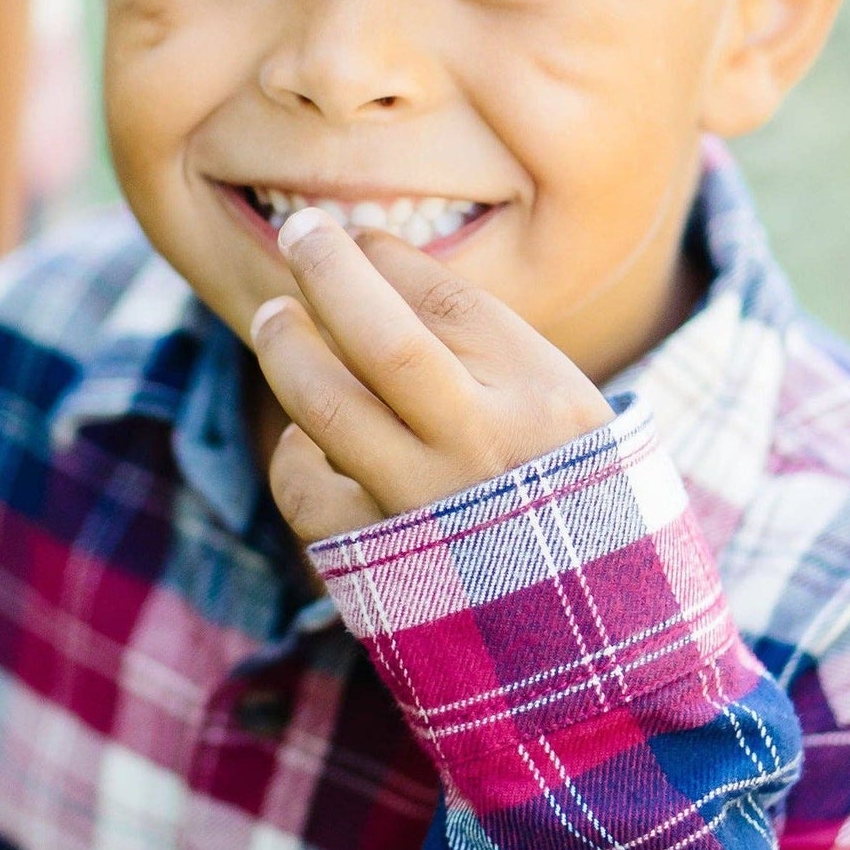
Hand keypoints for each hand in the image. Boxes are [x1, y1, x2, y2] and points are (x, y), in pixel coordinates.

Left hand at [250, 207, 615, 543]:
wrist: (573, 616)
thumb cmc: (550, 474)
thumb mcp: (549, 395)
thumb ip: (470, 330)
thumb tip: (369, 252)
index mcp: (539, 400)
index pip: (446, 302)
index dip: (383, 258)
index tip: (355, 235)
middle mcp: (481, 453)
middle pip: (383, 343)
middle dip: (328, 273)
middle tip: (299, 233)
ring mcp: (423, 510)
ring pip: (326, 406)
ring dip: (288, 348)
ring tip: (277, 318)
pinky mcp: (374, 561)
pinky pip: (303, 488)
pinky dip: (293, 448)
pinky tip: (308, 431)